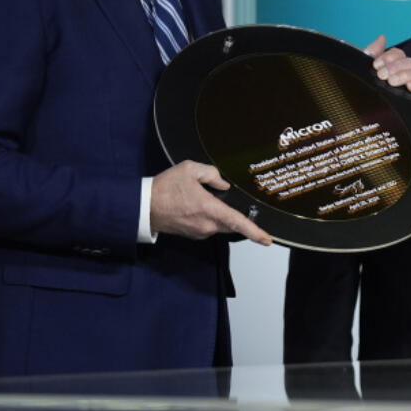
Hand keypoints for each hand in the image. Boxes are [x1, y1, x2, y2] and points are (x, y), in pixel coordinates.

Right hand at [150, 160, 272, 243]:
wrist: (142, 207)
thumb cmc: (165, 188)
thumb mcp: (189, 170)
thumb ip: (212, 174)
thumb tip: (223, 185)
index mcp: (209, 210)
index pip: (238, 223)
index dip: (255, 232)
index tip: (267, 240)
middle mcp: (207, 225)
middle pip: (231, 222)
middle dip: (234, 213)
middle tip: (223, 199)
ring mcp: (200, 232)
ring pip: (220, 224)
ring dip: (218, 213)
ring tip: (201, 197)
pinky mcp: (193, 235)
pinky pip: (209, 226)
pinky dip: (209, 217)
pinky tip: (196, 205)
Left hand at [365, 34, 410, 97]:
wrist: (362, 111)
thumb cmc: (363, 88)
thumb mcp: (363, 69)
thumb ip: (372, 52)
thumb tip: (381, 37)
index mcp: (391, 65)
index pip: (398, 53)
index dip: (388, 57)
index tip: (376, 65)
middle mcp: (402, 73)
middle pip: (408, 62)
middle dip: (394, 67)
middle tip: (381, 75)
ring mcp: (410, 85)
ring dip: (404, 75)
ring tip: (391, 82)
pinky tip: (408, 87)